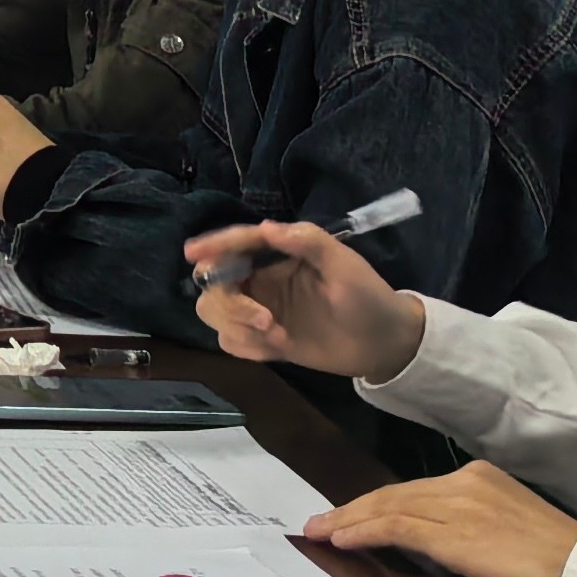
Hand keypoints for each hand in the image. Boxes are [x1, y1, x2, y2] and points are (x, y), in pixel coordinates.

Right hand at [187, 212, 433, 382]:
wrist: (384, 343)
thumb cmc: (367, 295)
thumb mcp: (343, 263)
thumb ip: (305, 241)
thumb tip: (264, 228)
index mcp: (277, 257)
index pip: (236, 245)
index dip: (212, 245)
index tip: (192, 253)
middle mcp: (261, 282)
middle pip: (213, 283)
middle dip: (229, 303)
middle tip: (263, 320)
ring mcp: (260, 311)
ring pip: (215, 313)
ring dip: (236, 325)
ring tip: (274, 336)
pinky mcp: (264, 340)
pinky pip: (231, 342)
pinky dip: (246, 346)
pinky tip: (277, 348)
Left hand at [302, 459, 576, 576]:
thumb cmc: (550, 554)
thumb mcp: (506, 523)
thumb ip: (469, 520)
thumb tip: (431, 535)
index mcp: (477, 476)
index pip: (413, 489)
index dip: (375, 503)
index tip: (348, 514)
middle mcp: (461, 482)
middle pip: (394, 494)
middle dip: (352, 509)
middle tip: (317, 522)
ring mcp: (455, 504)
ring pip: (387, 507)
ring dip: (347, 521)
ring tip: (318, 532)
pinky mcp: (451, 531)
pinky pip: (395, 527)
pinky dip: (363, 532)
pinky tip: (341, 540)